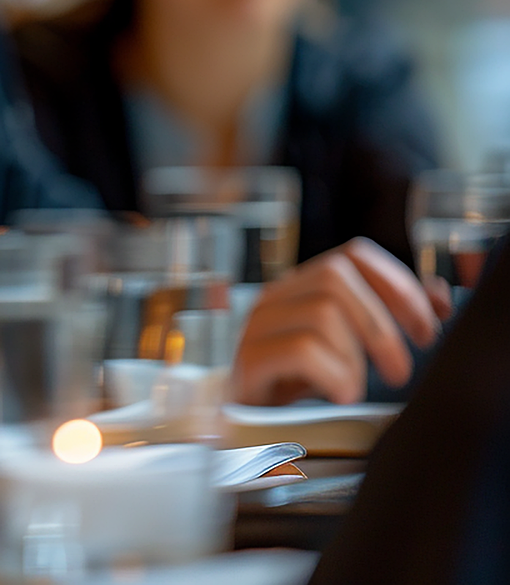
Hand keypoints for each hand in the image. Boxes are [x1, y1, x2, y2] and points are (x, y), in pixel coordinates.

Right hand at [232, 237, 448, 405]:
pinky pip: (301, 350)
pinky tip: (340, 394)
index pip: (354, 256)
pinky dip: (334, 374)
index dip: (399, 286)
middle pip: (336, 275)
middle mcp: (278, 295)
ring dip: (355, 356)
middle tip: (399, 371)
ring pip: (322, 311)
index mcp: (304, 286)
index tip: (426, 330)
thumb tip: (439, 296)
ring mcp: (258, 324)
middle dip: (381, 324)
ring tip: (356, 387)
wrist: (247, 430)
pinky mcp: (249, 359)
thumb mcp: (347, 348)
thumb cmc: (302, 388)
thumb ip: (387, 319)